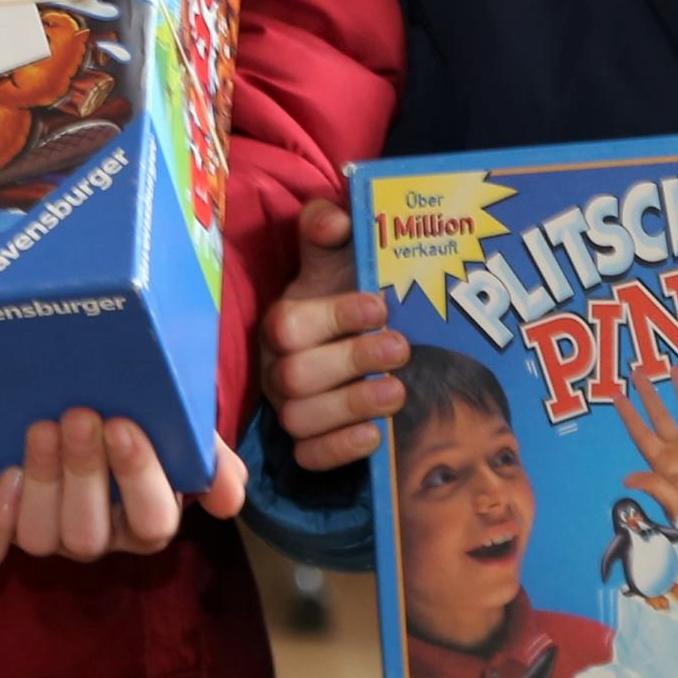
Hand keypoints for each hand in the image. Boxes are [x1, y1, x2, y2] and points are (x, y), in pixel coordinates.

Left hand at [0, 408, 248, 566]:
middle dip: (84, 474)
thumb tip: (228, 498)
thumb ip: (209, 458)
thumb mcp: (181, 430)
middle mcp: (97, 536)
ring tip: (43, 428)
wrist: (78, 398)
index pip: (152, 521)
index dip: (138, 478)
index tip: (125, 425)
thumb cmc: (137, 417)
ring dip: (42, 484)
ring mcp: (48, 535)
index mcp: (146, 518)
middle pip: (89, 535)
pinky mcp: (1, 528)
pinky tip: (6, 475)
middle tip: (80, 415)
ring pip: (41, 538)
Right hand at [261, 197, 404, 470]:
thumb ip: (328, 225)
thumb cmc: (351, 290)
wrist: (368, 333)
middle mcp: (277, 366)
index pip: (290, 324)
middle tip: (401, 349)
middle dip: (351, 362)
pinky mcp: (306, 442)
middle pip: (296, 376)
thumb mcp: (341, 253)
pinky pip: (308, 456)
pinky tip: (376, 435)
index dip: (335, 317)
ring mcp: (289, 407)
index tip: (381, 306)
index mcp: (282, 320)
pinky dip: (339, 450)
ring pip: (299, 419)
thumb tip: (334, 221)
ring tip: (397, 392)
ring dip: (351, 406)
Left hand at [614, 353, 677, 520]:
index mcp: (663, 459)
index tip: (617, 394)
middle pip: (660, 415)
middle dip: (649, 394)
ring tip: (676, 370)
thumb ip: (652, 486)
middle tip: (637, 371)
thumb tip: (627, 480)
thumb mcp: (670, 501)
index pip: (642, 431)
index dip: (629, 414)